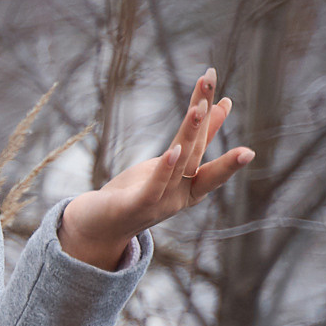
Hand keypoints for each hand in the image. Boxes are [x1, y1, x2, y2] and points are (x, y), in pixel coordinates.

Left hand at [60, 69, 255, 269]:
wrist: (98, 232)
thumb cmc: (132, 195)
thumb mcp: (162, 169)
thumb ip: (183, 149)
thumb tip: (201, 119)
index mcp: (188, 187)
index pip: (204, 150)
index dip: (214, 127)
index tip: (228, 99)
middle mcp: (179, 195)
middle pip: (196, 152)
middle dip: (207, 121)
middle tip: (220, 93)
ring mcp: (160, 203)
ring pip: (180, 165)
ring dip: (190, 135)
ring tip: (199, 108)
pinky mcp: (137, 208)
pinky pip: (154, 188)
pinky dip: (165, 170)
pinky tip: (173, 151)